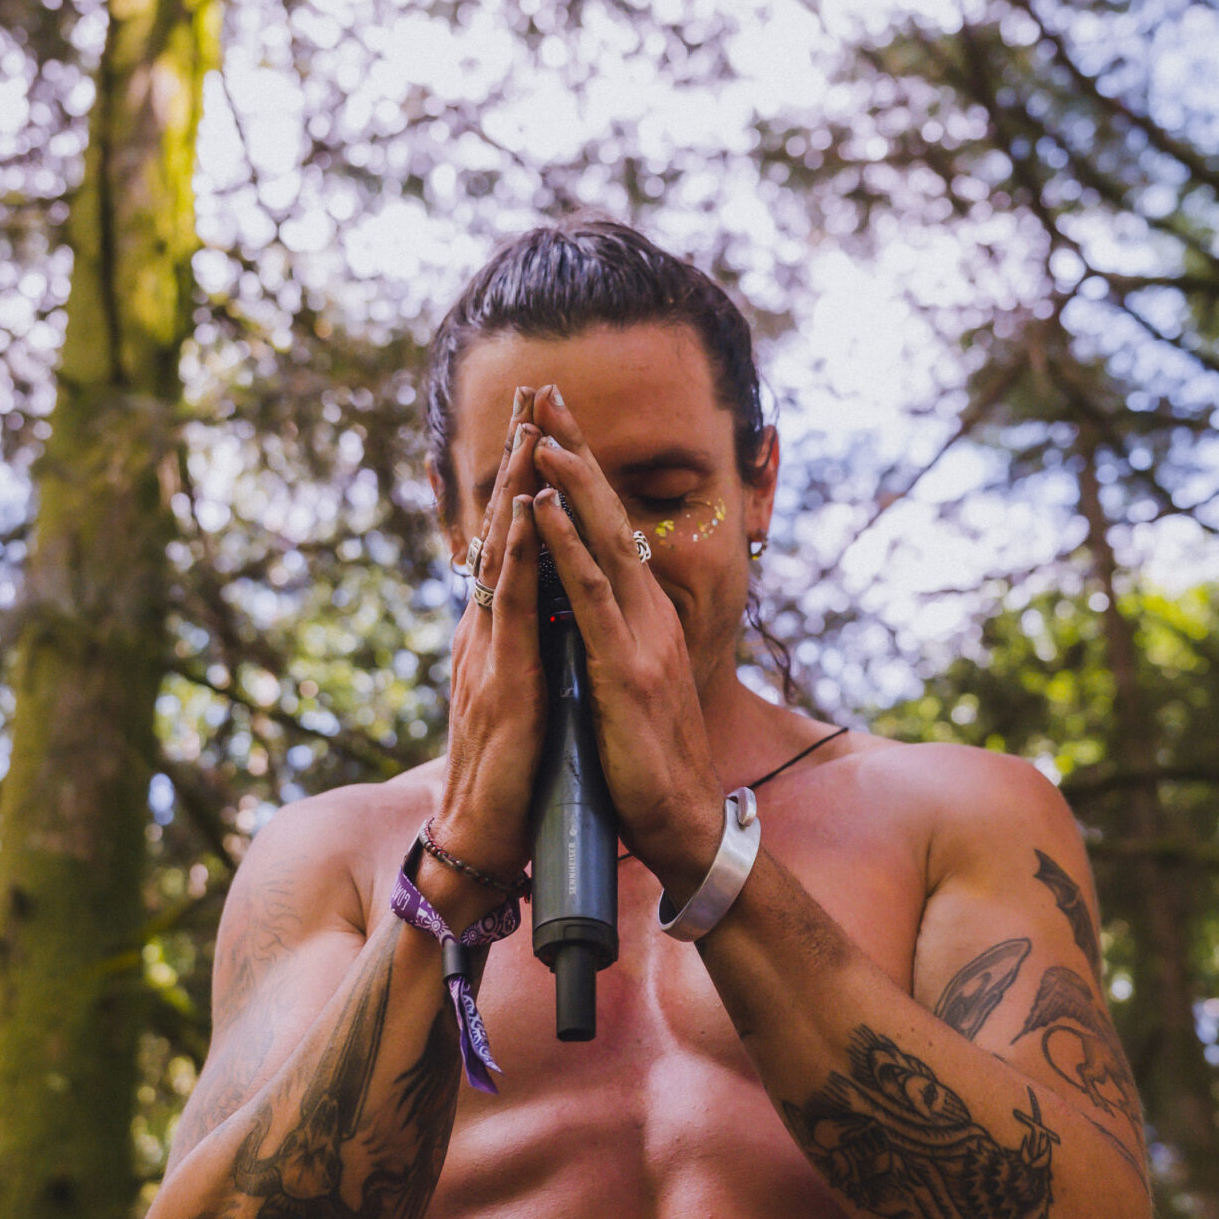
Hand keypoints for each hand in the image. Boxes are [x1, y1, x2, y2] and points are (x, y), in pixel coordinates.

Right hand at [431, 388, 548, 882]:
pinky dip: (521, 550)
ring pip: (502, 551)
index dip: (523, 487)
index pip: (510, 548)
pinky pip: (513, 602)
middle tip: (532, 392)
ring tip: (530, 424)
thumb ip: (528, 660)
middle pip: (500, 531)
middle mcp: (484, 632)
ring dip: (517, 484)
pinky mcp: (503, 678)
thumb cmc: (510, 781)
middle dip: (517, 461)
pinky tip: (529, 507)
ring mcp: (488, 651)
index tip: (540, 428)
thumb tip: (545, 628)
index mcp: (495, 639)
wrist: (481, 841)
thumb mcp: (525, 703)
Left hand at [526, 390, 724, 892]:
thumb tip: (578, 614)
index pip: (609, 531)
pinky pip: (589, 596)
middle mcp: (648, 616)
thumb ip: (605, 644)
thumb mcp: (623, 688)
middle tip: (546, 394)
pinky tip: (542, 510)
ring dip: (568, 483)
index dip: (582, 476)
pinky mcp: (624, 670)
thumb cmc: (644, 766)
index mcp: (644, 620)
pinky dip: (564, 547)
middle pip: (608, 517)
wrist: (680, 825)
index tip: (552, 424)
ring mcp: (640, 639)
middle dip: (576, 453)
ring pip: (601, 543)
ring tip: (538, 432)